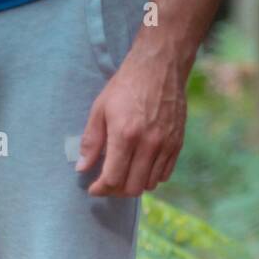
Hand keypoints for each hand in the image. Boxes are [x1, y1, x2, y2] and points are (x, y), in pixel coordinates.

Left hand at [77, 43, 186, 195]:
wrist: (160, 68)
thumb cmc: (126, 86)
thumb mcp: (100, 109)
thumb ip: (91, 141)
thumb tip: (82, 168)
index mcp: (125, 135)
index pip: (112, 178)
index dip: (100, 189)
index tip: (93, 188)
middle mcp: (148, 144)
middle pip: (132, 188)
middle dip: (116, 190)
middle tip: (107, 183)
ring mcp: (165, 146)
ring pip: (149, 184)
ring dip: (134, 184)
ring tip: (124, 175)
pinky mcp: (177, 144)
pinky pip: (164, 175)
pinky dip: (150, 177)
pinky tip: (141, 167)